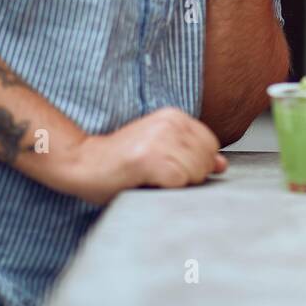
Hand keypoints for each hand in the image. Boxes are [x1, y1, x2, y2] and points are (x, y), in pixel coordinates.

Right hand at [56, 108, 226, 204]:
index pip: (211, 145)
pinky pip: (180, 183)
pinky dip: (166, 190)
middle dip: (189, 176)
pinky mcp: (151, 159)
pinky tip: (147, 182)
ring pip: (195, 172)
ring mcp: (160, 139)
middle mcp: (169, 123)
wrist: (83, 163)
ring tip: (151, 177)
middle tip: (158, 174)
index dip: (196, 164)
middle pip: (206, 160)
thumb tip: (221, 164)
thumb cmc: (121, 161)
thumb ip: (192, 153)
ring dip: (176, 184)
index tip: (169, 167)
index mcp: (174, 116)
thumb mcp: (161, 150)